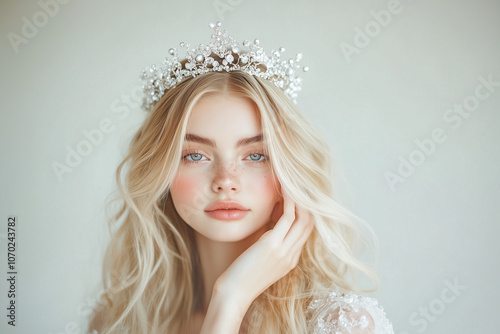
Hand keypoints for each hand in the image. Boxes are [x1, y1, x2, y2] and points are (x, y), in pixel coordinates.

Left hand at [213, 191, 314, 309]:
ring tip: (293, 181)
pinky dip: (289, 201)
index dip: (304, 212)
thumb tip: (270, 228)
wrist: (234, 295)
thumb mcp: (261, 262)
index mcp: (290, 260)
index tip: (297, 197)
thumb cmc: (241, 278)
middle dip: (307, 203)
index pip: (305, 232)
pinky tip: (285, 189)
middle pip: (310, 223)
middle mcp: (292, 255)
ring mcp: (285, 250)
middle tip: (299, 185)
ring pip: (303, 218)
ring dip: (300, 198)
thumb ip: (270, 246)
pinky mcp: (273, 245)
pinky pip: (288, 217)